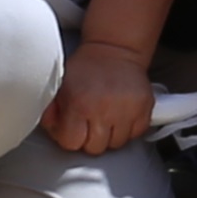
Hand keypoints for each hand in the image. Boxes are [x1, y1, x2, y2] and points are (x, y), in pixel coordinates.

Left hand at [43, 38, 157, 156]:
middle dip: (90, 138)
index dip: (70, 137)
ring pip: (116, 144)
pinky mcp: (145, 107)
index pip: (71, 143)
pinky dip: (129, 129)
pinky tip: (120, 115)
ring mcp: (127, 109)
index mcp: (80, 104)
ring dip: (110, 135)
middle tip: (89, 122)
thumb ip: (51, 112)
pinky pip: (136, 133)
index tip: (72, 128)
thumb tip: (52, 129)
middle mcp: (104, 109)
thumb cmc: (88, 67)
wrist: (115, 49)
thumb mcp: (60, 86)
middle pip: (95, 148)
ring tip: (106, 117)